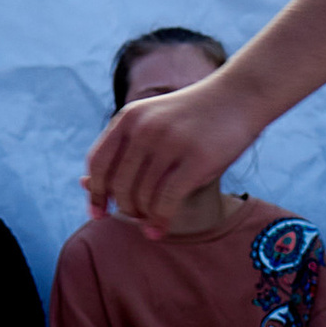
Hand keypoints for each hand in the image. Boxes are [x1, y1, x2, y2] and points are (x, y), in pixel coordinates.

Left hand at [85, 71, 266, 233]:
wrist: (240, 96)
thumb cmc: (196, 116)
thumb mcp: (154, 122)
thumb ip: (125, 149)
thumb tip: (85, 184)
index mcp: (129, 118)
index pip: (98, 163)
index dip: (94, 192)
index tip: (99, 213)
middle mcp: (144, 129)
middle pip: (119, 186)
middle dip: (126, 209)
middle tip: (138, 218)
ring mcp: (170, 144)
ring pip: (141, 197)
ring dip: (144, 217)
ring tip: (152, 223)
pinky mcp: (197, 160)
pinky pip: (166, 201)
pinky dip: (160, 221)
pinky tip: (160, 230)